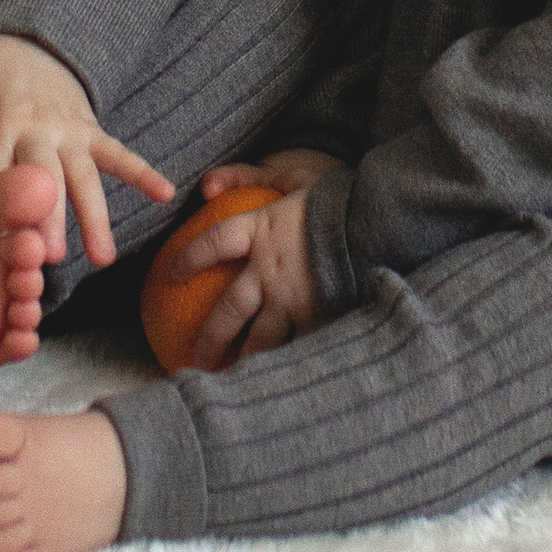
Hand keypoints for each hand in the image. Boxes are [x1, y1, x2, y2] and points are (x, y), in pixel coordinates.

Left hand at [0, 32, 172, 267]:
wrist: (11, 36)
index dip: (2, 209)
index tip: (7, 247)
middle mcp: (29, 130)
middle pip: (42, 178)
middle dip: (50, 217)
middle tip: (55, 261)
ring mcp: (64, 127)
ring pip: (82, 173)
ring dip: (95, 213)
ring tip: (105, 257)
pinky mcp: (88, 123)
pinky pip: (117, 149)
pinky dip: (141, 169)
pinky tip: (167, 193)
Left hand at [168, 168, 329, 368]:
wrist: (379, 221)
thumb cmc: (340, 196)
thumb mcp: (297, 177)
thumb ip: (254, 177)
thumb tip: (206, 184)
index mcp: (262, 229)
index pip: (213, 244)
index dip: (190, 258)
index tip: (172, 273)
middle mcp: (269, 268)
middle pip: (229, 309)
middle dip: (210, 337)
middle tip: (197, 356)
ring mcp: (292, 296)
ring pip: (258, 337)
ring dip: (240, 358)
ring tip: (228, 375)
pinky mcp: (315, 314)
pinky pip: (292, 342)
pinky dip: (279, 359)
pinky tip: (270, 375)